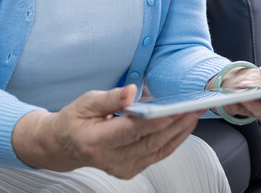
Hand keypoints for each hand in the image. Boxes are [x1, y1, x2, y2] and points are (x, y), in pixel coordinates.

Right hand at [12, 85, 200, 178]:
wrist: (64, 146)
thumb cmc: (75, 120)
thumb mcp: (86, 102)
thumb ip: (110, 98)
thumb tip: (130, 91)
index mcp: (94, 141)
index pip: (128, 132)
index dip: (151, 123)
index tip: (171, 111)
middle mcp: (109, 159)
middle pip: (148, 143)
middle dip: (174, 125)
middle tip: (193, 108)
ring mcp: (121, 167)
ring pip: (157, 151)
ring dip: (179, 132)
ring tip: (195, 113)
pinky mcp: (130, 169)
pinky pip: (156, 155)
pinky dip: (173, 140)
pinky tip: (184, 126)